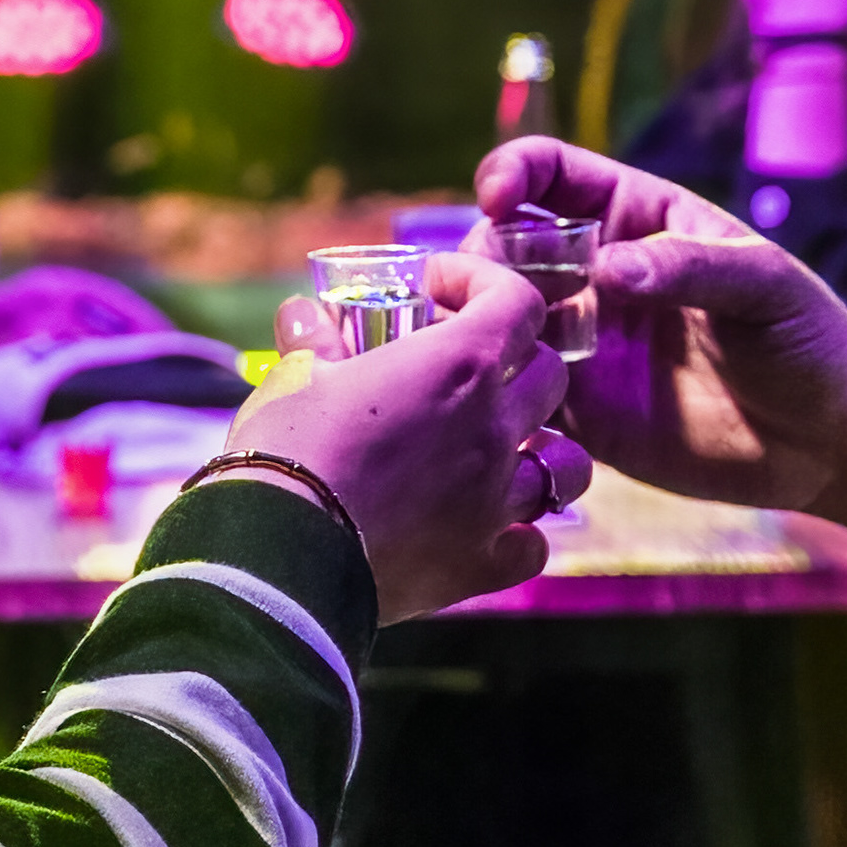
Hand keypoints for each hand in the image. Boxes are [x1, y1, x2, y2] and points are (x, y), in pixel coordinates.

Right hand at [225, 263, 575, 620]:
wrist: (280, 556)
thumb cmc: (288, 450)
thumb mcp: (294, 378)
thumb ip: (314, 342)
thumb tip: (305, 317)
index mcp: (458, 367)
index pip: (518, 301)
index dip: (483, 283)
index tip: (437, 291)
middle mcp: (494, 429)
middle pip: (550, 375)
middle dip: (513, 360)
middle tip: (460, 368)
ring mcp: (496, 501)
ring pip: (566, 465)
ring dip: (540, 448)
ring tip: (501, 451)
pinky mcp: (481, 563)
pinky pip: (532, 545)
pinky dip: (517, 535)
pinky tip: (485, 530)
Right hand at [472, 141, 846, 559]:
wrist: (828, 439)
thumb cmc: (807, 339)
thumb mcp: (765, 285)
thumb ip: (688, 267)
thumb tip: (606, 269)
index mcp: (634, 219)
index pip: (550, 174)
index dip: (511, 173)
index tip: (496, 198)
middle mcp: (594, 275)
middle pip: (503, 245)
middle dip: (482, 259)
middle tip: (489, 295)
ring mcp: (581, 342)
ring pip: (495, 319)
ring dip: (477, 329)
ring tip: (494, 353)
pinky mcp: (579, 412)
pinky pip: (516, 397)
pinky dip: (497, 398)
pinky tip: (508, 409)